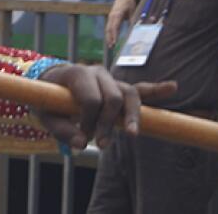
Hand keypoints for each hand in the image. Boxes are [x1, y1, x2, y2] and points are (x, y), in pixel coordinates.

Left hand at [36, 64, 176, 149]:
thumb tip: (82, 143)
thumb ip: (61, 129)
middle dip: (109, 123)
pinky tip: (173, 87)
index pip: (91, 99)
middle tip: (101, 145)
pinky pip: (140, 89)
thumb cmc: (47, 99)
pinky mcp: (119, 88)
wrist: (49, 82)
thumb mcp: (44, 114)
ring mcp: (110, 79)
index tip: (84, 137)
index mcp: (77, 74)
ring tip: (132, 134)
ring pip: (130, 94)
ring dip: (133, 116)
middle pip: (113, 97)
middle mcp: (97, 72)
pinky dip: (157, 90)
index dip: (90, 121)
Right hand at [105, 0, 140, 47]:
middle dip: (110, 37)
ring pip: (108, 28)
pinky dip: (110, 34)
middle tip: (112, 46)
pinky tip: (111, 41)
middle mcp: (112, 15)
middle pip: (109, 28)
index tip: (115, 42)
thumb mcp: (134, 10)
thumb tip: (136, 29)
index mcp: (118, 13)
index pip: (115, 25)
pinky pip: (110, 27)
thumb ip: (134, 20)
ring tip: (111, 46)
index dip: (115, 34)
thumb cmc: (131, 3)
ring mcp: (111, 17)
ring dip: (109, 37)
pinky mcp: (111, 19)